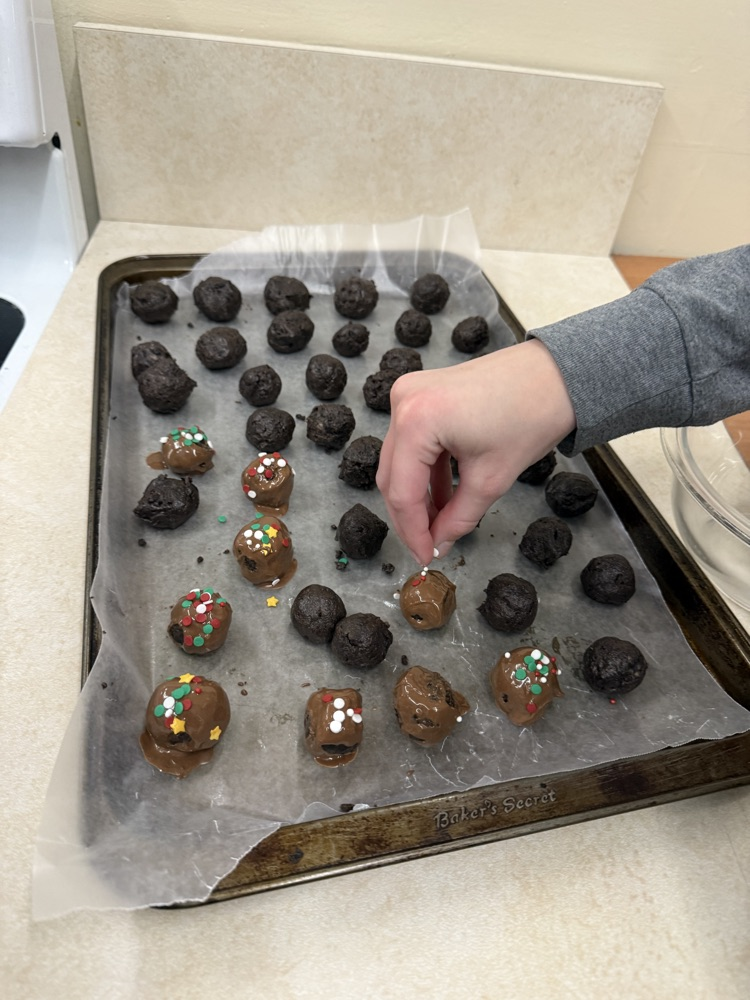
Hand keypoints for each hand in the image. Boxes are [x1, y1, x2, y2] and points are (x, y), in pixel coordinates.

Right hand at [376, 339, 575, 564]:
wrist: (555, 375)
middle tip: (428, 546)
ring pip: (400, 461)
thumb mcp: (491, 479)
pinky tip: (443, 497)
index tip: (423, 557)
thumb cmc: (531, 415)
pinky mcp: (420, 394)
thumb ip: (458, 518)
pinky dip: (426, 470)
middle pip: (393, 476)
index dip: (412, 531)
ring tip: (439, 525)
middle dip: (410, 515)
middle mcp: (403, 402)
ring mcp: (409, 394)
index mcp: (417, 421)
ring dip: (418, 495)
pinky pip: (413, 442)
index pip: (402, 491)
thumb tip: (438, 544)